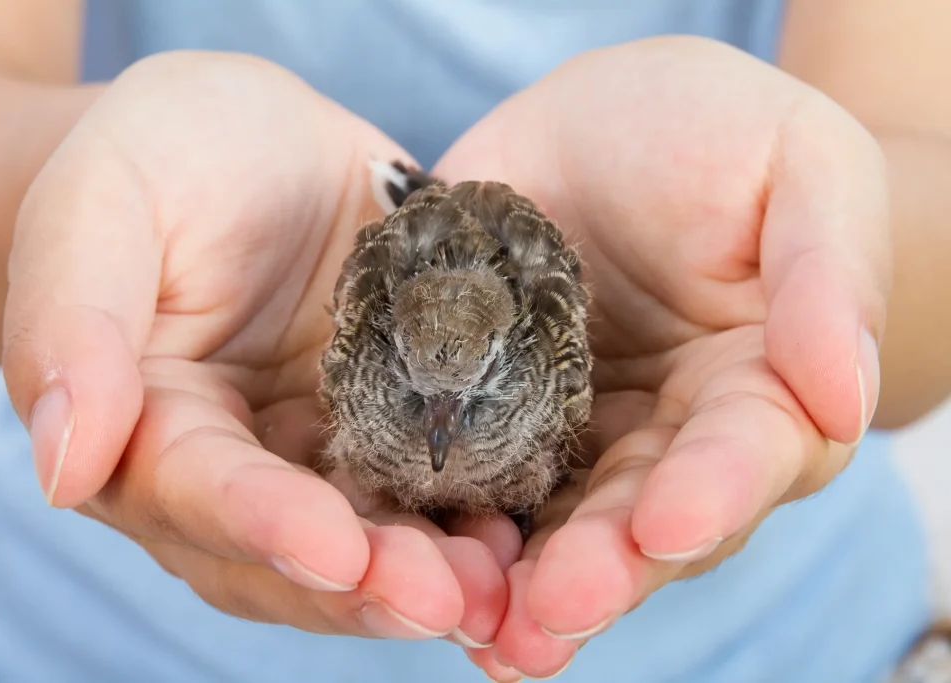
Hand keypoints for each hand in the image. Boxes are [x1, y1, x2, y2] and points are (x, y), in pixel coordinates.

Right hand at [1, 51, 511, 645]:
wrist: (256, 143)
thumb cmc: (167, 152)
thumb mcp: (105, 197)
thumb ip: (72, 319)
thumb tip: (63, 468)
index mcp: (150, 423)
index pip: (197, 491)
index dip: (265, 525)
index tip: (337, 550)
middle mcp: (235, 464)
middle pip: (290, 550)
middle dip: (366, 583)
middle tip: (447, 601)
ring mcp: (318, 455)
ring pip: (366, 543)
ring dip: (429, 578)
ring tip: (501, 592)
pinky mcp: (390, 430)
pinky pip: (430, 492)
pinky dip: (473, 524)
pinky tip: (527, 536)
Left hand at [435, 36, 889, 679]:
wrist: (603, 124)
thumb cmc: (721, 130)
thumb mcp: (799, 167)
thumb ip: (827, 278)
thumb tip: (844, 396)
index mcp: (758, 387)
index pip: (747, 451)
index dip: (716, 490)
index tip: (672, 524)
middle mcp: (670, 436)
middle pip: (643, 517)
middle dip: (605, 568)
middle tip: (555, 611)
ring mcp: (577, 436)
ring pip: (555, 524)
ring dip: (524, 585)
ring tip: (490, 635)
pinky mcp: (494, 418)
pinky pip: (473, 481)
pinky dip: (450, 532)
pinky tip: (417, 577)